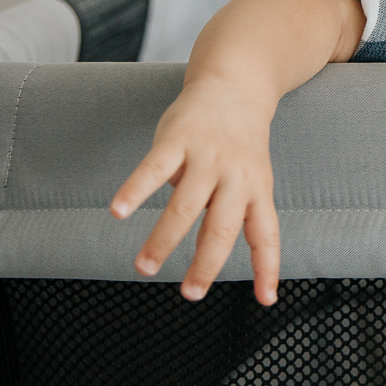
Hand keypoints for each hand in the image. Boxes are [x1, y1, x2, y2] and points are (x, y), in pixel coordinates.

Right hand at [110, 80, 280, 304]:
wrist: (236, 85)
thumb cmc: (239, 144)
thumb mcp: (248, 179)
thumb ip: (230, 214)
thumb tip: (208, 256)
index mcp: (257, 189)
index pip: (266, 233)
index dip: (268, 267)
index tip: (266, 300)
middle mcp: (236, 175)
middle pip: (222, 226)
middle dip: (206, 264)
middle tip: (190, 293)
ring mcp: (207, 156)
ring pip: (185, 205)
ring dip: (163, 240)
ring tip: (145, 267)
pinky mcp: (179, 138)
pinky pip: (154, 168)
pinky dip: (135, 190)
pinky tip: (118, 211)